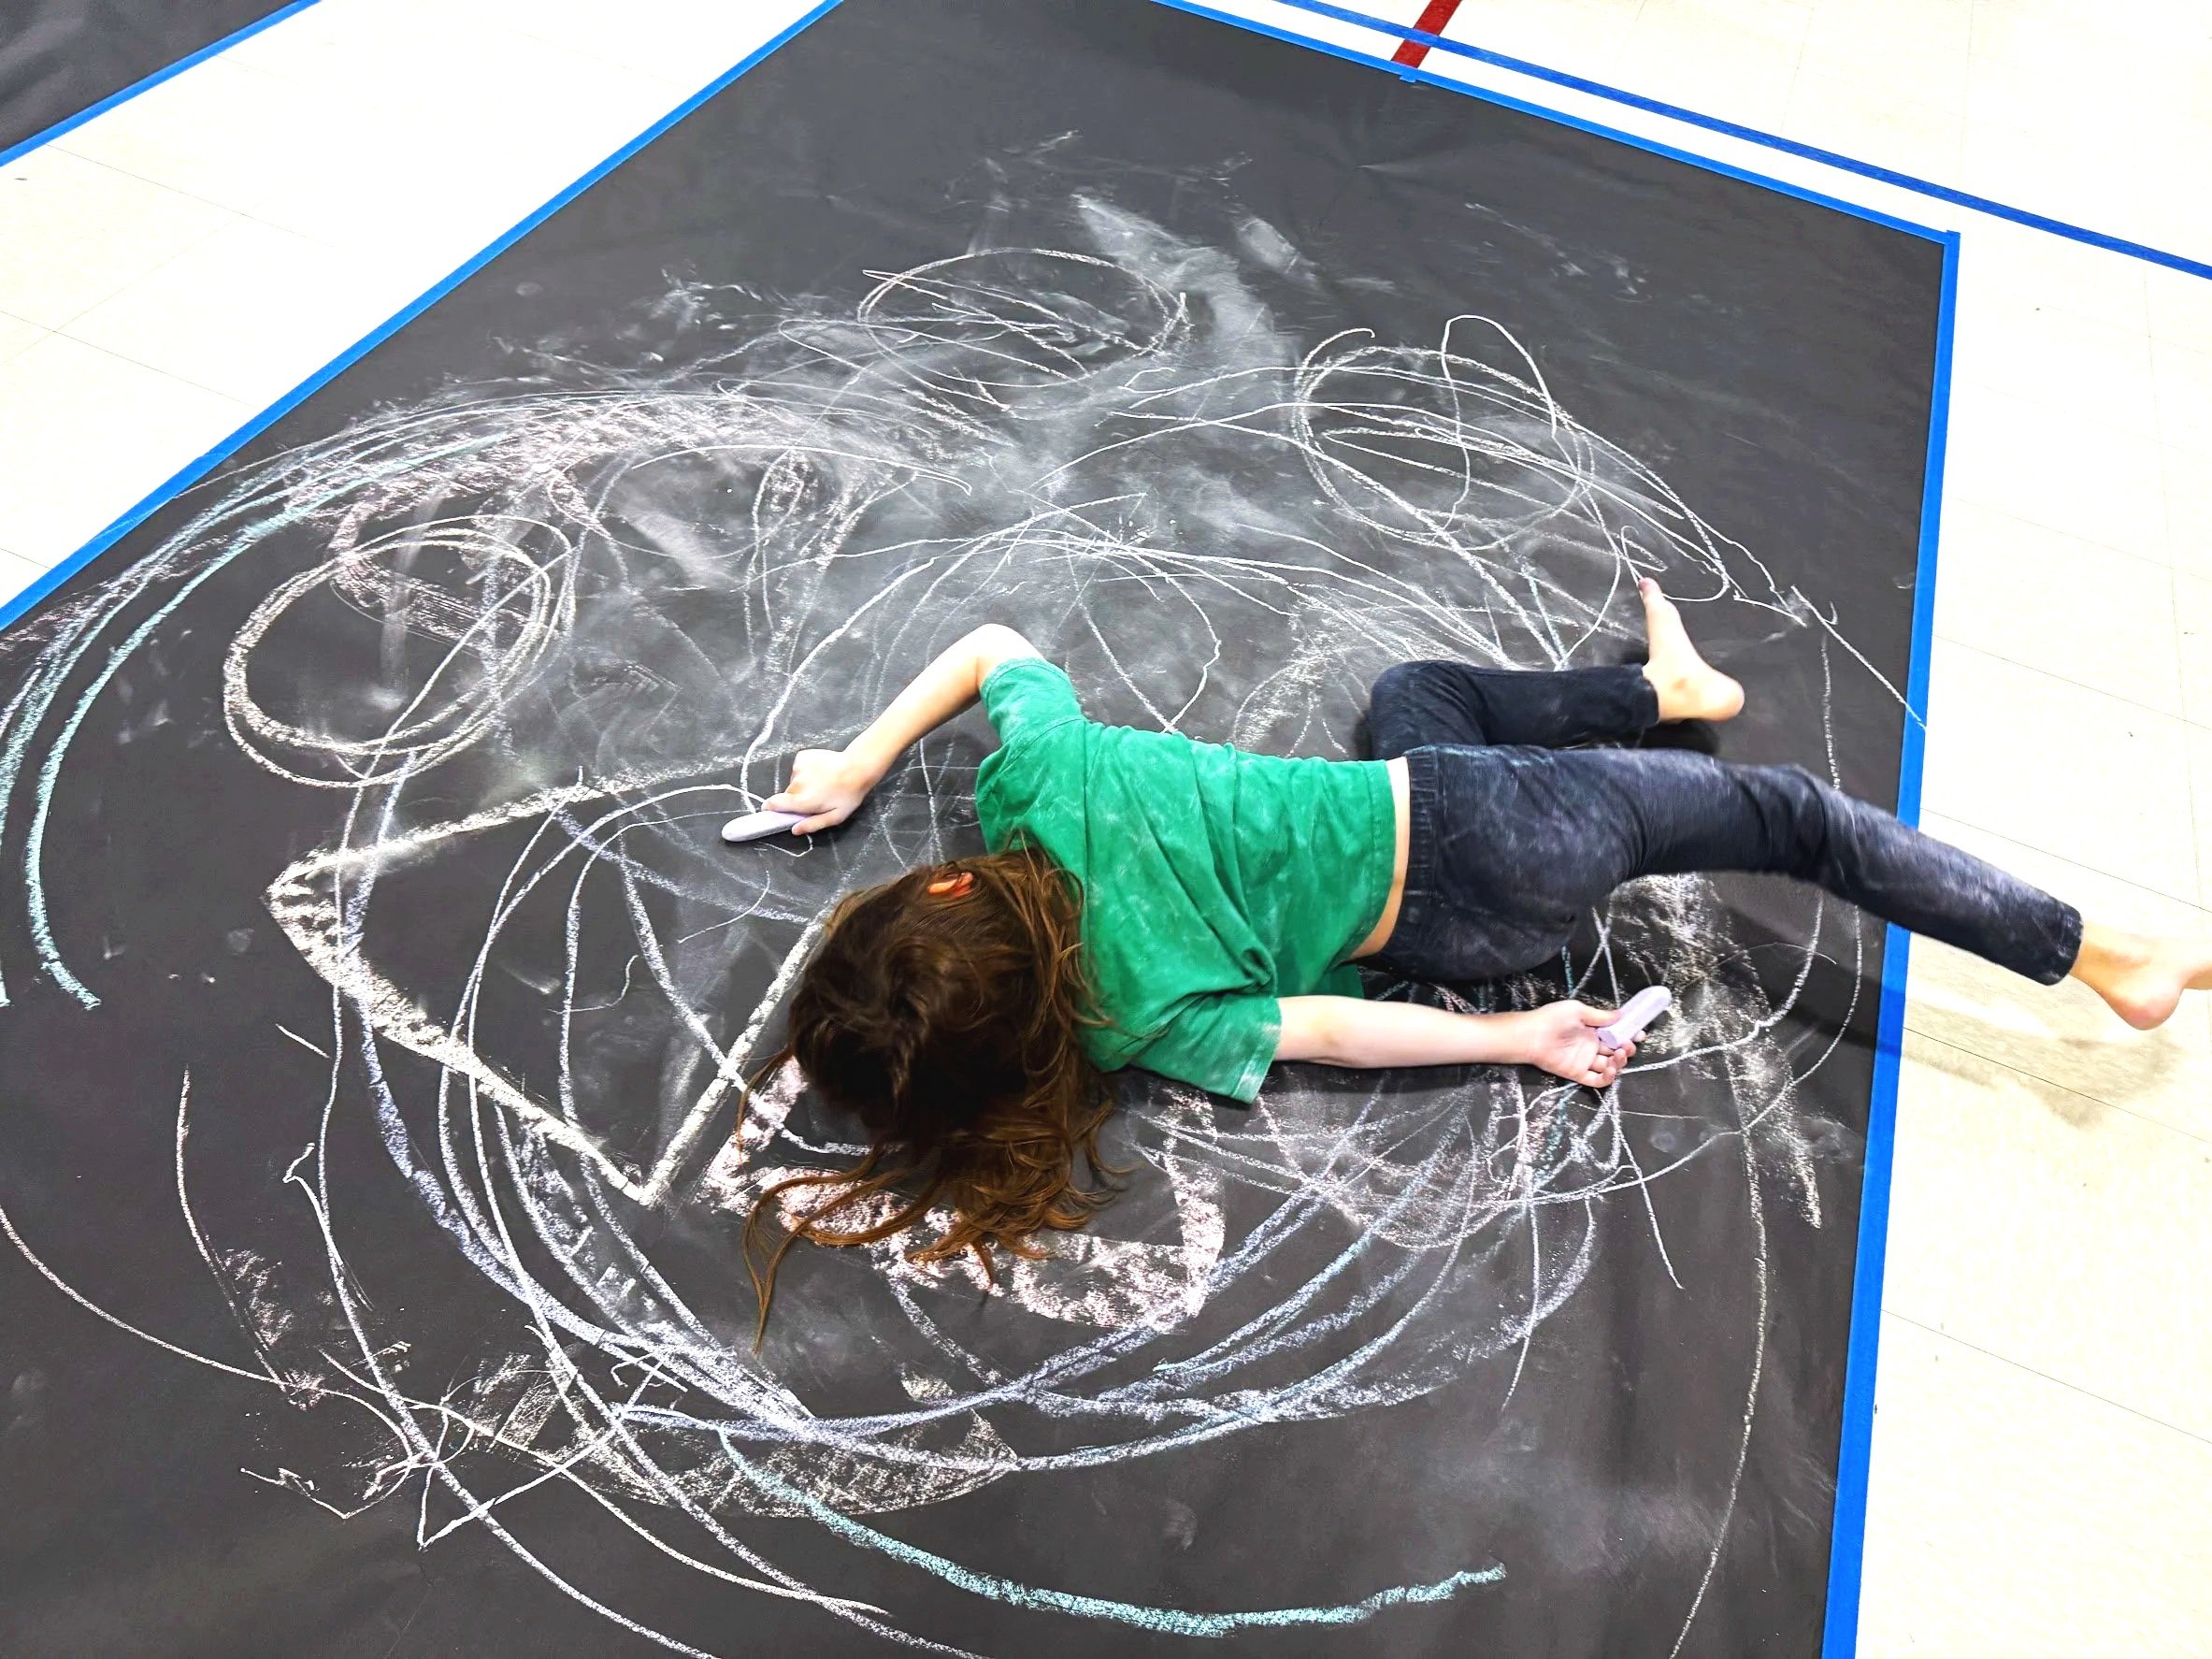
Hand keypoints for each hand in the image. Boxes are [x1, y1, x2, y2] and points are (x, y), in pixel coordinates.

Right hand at [765, 748, 874, 834]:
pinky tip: (820, 772)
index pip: (774, 804)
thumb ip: (812, 824)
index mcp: (802, 800)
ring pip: (794, 781)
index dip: (770, 807)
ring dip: (803, 784)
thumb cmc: (848, 794)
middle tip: (815, 798)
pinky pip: (798, 769)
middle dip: (797, 798)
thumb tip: (794, 830)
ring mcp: (798, 768)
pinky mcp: (802, 757)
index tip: (770, 809)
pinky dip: (806, 771)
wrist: (857, 767)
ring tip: (822, 783)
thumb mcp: (835, 817)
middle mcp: (797, 783)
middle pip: (788, 794)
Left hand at [1512, 1000, 1633, 1088]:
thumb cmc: (1552, 1018)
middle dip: (1627, 1048)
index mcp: (1593, 1030)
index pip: (1616, 1034)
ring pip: (1610, 1066)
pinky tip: (1610, 1069)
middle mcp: (1591, 1046)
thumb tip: (1620, 1015)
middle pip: (1616, 1051)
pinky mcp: (1578, 1073)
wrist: (1531, 1035)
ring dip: (1619, 1062)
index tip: (1639, 1033)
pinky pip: (1596, 1080)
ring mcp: (1585, 1061)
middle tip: (1628, 1044)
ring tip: (1619, 1054)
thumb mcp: (1577, 1010)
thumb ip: (1600, 1016)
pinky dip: (1607, 1078)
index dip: (1629, 1034)